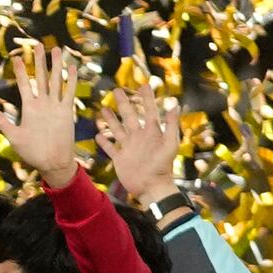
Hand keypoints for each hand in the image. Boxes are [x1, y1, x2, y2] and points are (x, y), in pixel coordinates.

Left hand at [3, 51, 84, 190]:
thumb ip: (3, 122)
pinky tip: (72, 67)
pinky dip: (71, 80)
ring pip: (56, 81)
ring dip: (56, 66)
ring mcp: (55, 106)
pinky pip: (68, 93)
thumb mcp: (14, 136)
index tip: (16, 58)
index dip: (21, 71)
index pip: (24, 84)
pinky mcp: (66, 111)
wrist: (52, 162)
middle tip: (38, 45)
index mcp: (29, 108)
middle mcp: (42, 103)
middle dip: (39, 62)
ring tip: (56, 49)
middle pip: (41, 77)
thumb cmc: (32, 152)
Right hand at [98, 90, 184, 207]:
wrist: (152, 187)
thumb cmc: (163, 166)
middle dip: (123, 103)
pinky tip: (98, 134)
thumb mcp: (170, 143)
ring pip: (117, 129)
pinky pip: (110, 148)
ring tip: (103, 108)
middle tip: (117, 90)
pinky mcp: (120, 158)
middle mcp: (138, 137)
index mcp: (151, 132)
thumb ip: (172, 124)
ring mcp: (128, 147)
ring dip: (111, 119)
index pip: (149, 110)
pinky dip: (104, 142)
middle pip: (128, 116)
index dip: (147, 98)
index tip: (144, 85)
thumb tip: (175, 104)